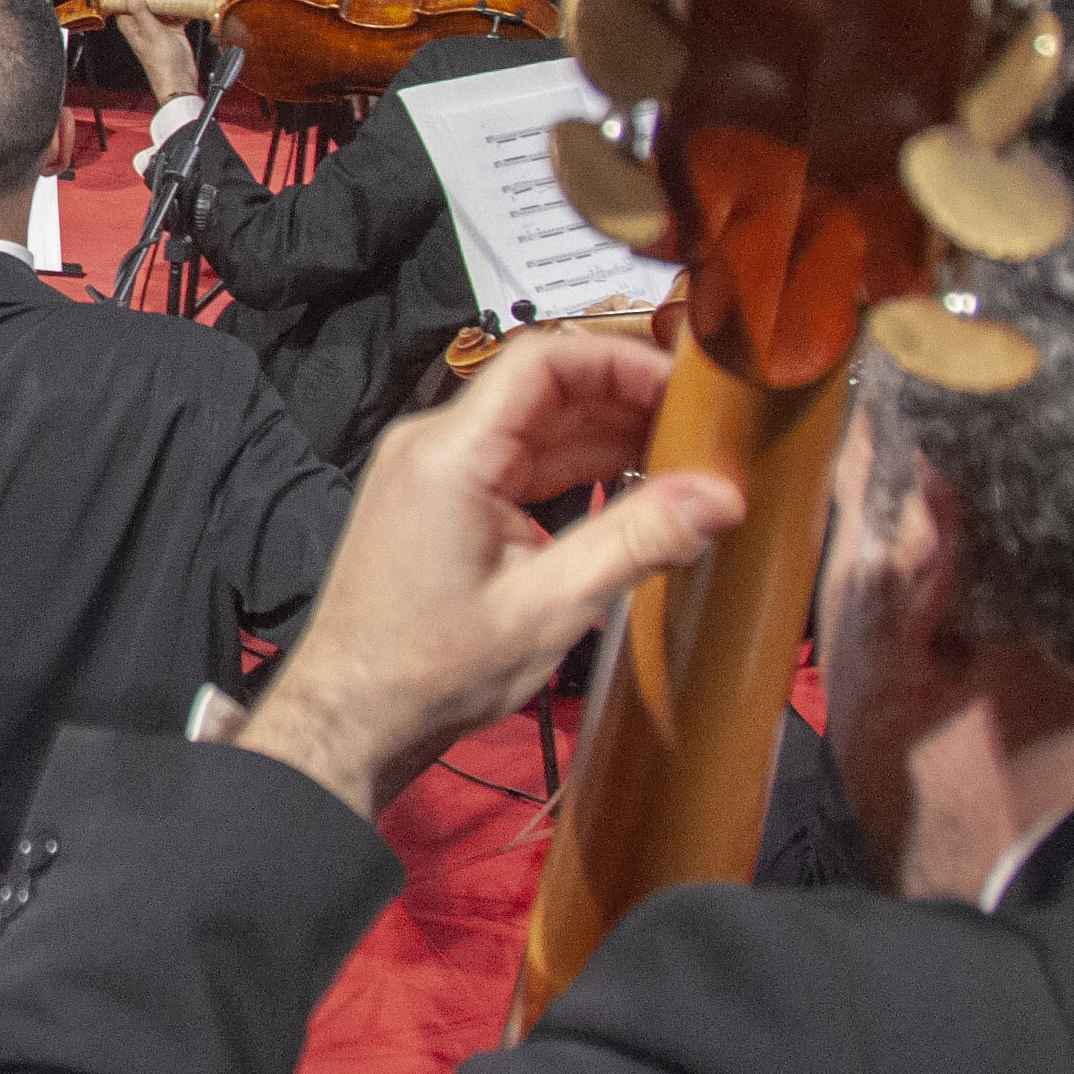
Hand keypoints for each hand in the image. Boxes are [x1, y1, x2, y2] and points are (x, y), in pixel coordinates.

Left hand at [103, 0, 205, 104]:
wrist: (180, 79)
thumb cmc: (162, 64)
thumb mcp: (150, 31)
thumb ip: (139, 8)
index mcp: (128, 20)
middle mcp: (140, 18)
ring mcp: (156, 21)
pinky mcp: (171, 24)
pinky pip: (175, 7)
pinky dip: (182, 5)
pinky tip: (186, 10)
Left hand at [236, 335, 744, 819]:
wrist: (355, 713)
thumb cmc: (432, 668)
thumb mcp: (550, 605)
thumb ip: (636, 541)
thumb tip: (718, 498)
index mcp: (451, 453)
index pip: (542, 362)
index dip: (618, 361)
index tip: (683, 385)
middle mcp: (434, 446)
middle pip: (543, 391)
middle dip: (625, 401)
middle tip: (704, 428)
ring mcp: (433, 472)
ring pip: (534, 428)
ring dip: (605, 437)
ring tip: (684, 459)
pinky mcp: (441, 502)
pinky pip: (515, 464)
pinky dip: (572, 470)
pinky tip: (629, 487)